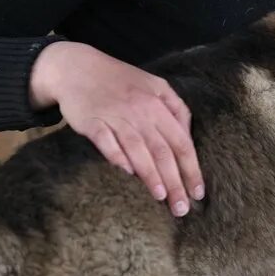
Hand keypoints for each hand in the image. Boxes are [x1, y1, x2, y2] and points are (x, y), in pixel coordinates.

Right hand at [29, 41, 203, 216]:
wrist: (77, 67)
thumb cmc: (120, 80)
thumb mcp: (154, 85)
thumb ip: (175, 108)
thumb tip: (187, 137)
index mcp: (158, 103)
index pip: (181, 141)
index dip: (191, 168)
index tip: (198, 193)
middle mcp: (139, 110)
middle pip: (162, 150)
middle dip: (175, 181)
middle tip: (182, 208)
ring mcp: (115, 115)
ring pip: (138, 149)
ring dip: (151, 174)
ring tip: (161, 197)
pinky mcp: (92, 121)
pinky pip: (107, 142)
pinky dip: (117, 156)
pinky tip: (127, 173)